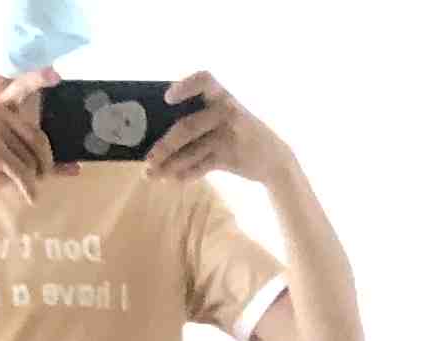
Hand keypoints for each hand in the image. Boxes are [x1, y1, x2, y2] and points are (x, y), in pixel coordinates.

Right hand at [0, 65, 64, 195]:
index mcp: (0, 106)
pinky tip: (31, 197)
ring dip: (35, 177)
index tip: (56, 73)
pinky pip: (22, 172)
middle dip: (46, 162)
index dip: (37, 80)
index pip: (20, 89)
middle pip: (38, 138)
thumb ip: (39, 154)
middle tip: (44, 175)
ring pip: (31, 159)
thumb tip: (76, 168)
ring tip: (28, 183)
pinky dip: (29, 188)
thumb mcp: (10, 151)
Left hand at [147, 72, 285, 183]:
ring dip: (170, 165)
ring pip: (192, 151)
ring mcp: (230, 134)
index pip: (204, 80)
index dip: (185, 86)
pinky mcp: (231, 156)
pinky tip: (174, 180)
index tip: (168, 98)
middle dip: (164, 146)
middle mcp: (226, 111)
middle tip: (147, 159)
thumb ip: (197, 118)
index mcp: (221, 95)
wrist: (274, 159)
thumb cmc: (237, 134)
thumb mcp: (224, 118)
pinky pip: (203, 166)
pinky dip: (187, 174)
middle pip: (187, 126)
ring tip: (152, 174)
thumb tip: (156, 133)